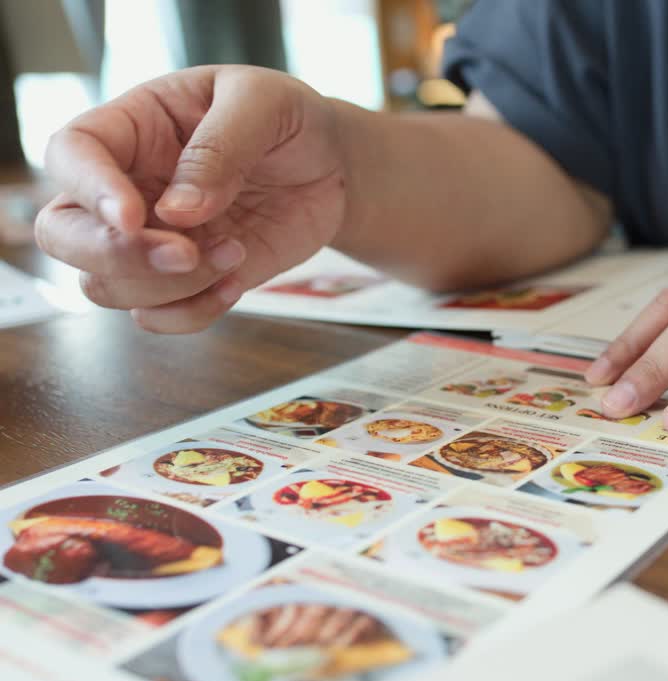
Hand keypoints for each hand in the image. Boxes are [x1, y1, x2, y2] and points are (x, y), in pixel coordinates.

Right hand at [35, 66, 345, 332]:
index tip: (133, 217)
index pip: (71, 153)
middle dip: (115, 255)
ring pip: (106, 285)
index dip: (88, 189)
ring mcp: (154, 238)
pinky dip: (192, 313)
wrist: (332, 164)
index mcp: (133, 128)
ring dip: (168, 285)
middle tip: (185, 253)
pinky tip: (236, 281)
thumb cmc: (288, 119)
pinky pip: (158, 317)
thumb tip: (178, 211)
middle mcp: (128, 186)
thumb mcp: (263, 103)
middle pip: (63, 234)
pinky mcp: (189, 278)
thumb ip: (221, 147)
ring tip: (234, 251)